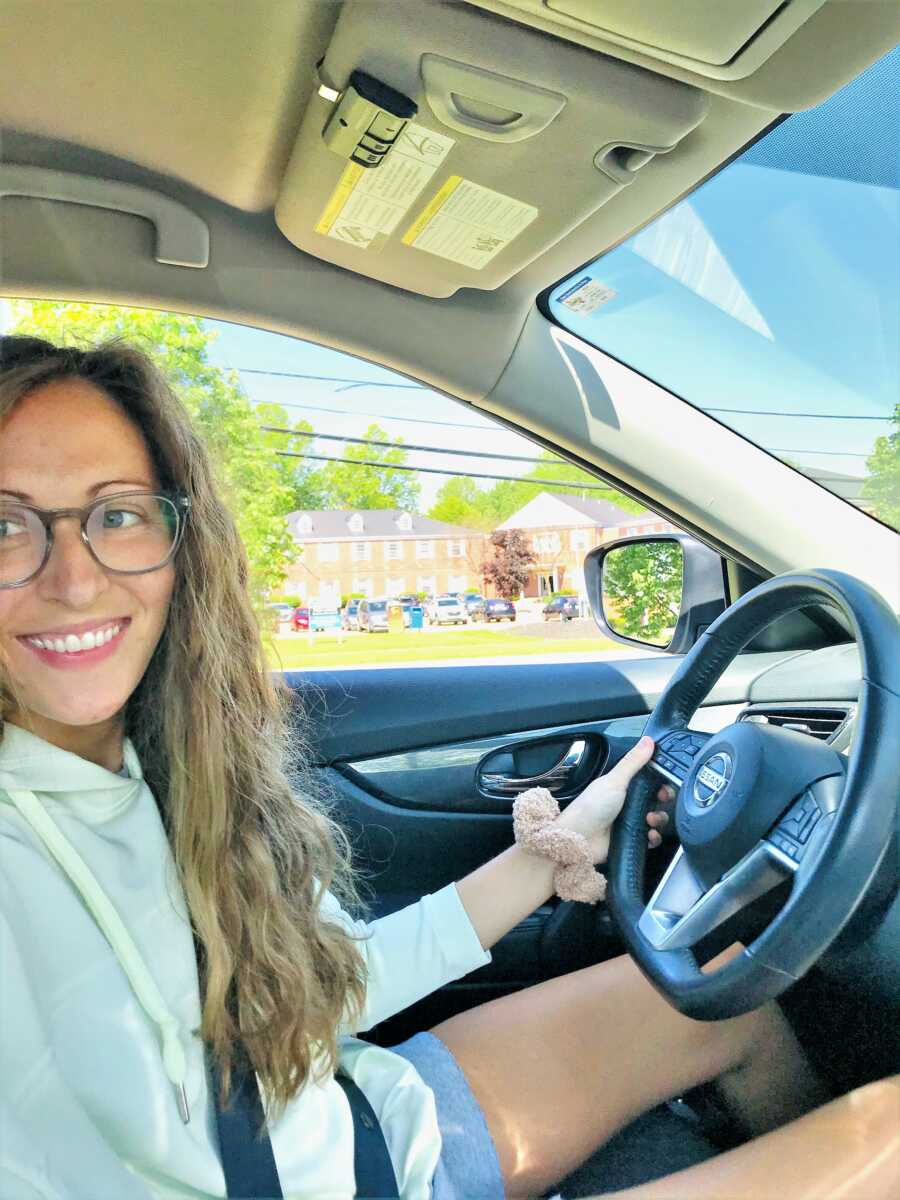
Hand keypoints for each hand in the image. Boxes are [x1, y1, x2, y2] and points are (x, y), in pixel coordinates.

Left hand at [555, 736, 674, 863]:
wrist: (578, 840)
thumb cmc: (590, 808)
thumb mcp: (614, 781)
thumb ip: (632, 762)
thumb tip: (647, 741)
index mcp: (621, 785)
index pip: (647, 779)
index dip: (660, 780)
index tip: (666, 781)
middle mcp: (626, 802)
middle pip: (655, 799)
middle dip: (662, 800)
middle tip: (661, 800)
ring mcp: (629, 821)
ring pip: (655, 818)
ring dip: (658, 819)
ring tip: (650, 820)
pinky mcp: (631, 838)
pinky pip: (650, 838)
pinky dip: (653, 837)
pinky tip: (649, 834)